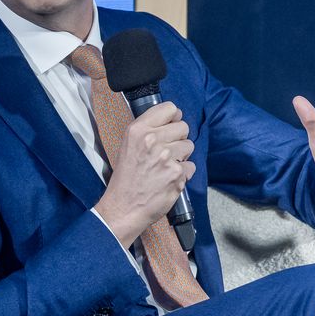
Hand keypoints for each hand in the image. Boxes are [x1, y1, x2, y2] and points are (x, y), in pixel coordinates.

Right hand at [93, 101, 193, 247]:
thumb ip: (148, 129)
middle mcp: (152, 140)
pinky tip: (169, 178)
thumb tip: (173, 117)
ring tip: (165, 166)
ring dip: (182, 156)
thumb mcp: (129, 145)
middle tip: (166, 151)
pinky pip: (191, 166)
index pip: (170, 108)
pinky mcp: (177, 174)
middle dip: (179, 139)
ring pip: (189, 146)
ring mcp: (166, 157)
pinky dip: (183, 174)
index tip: (171, 126)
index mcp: (138, 130)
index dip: (174, 118)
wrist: (123, 207)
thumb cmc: (126, 178)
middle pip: (184, 127)